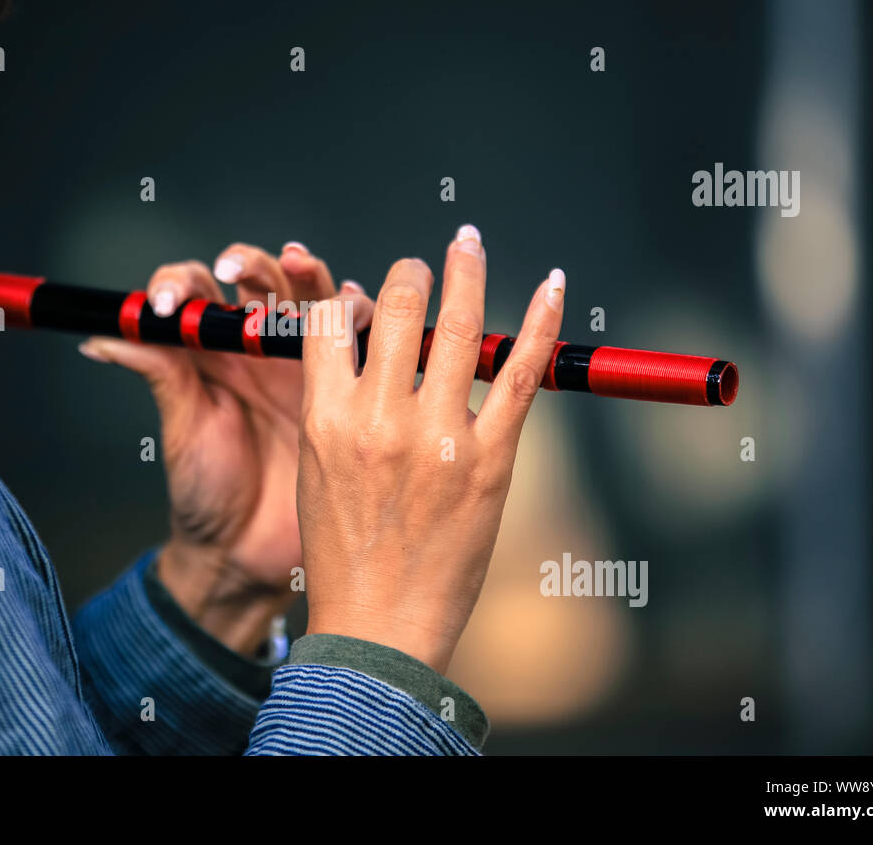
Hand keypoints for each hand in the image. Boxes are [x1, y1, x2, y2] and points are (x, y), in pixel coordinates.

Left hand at [80, 241, 368, 654]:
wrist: (250, 553)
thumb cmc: (207, 494)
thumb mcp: (181, 430)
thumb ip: (158, 373)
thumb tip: (104, 335)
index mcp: (210, 354)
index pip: (197, 292)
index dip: (182, 284)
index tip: (169, 305)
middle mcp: (255, 349)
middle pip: (258, 281)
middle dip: (251, 263)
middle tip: (237, 270)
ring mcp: (300, 365)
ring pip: (308, 298)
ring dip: (306, 272)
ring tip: (299, 263)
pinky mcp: (339, 388)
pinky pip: (354, 340)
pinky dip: (357, 311)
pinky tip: (355, 301)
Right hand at [297, 224, 564, 673]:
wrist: (379, 628)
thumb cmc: (343, 552)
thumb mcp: (317, 470)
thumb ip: (337, 405)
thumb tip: (365, 344)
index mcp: (324, 418)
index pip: (328, 320)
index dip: (347, 294)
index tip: (367, 292)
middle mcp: (377, 418)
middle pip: (393, 306)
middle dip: (408, 274)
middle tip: (422, 263)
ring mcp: (438, 437)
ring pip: (458, 327)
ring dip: (466, 272)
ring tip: (467, 243)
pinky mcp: (490, 461)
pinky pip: (522, 374)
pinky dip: (542, 322)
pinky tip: (555, 284)